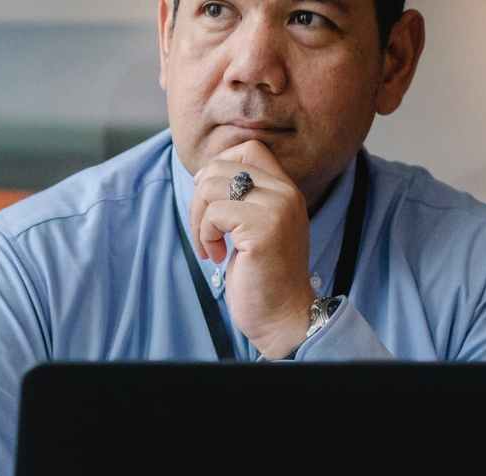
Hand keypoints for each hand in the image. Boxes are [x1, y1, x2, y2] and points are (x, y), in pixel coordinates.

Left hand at [190, 140, 317, 358]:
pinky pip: (214, 214)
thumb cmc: (261, 275)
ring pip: (210, 187)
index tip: (213, 205)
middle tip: (205, 232)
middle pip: (220, 167)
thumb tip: (202, 175)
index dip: (219, 169)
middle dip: (199, 199)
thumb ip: (241, 198)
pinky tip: (218, 257)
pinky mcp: (263, 230)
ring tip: (211, 247)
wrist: (283, 316)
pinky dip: (205, 237)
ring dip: (199, 221)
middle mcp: (285, 193)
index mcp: (286, 190)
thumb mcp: (255, 226)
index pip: (248, 150)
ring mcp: (276, 209)